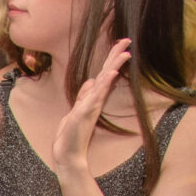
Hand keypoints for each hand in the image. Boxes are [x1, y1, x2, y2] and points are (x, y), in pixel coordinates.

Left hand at [52, 37, 132, 177]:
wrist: (67, 155)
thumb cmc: (71, 135)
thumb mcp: (76, 110)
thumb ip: (84, 96)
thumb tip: (91, 81)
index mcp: (92, 98)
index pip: (104, 74)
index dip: (111, 59)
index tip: (120, 43)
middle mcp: (94, 100)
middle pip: (107, 74)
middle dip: (116, 57)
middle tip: (127, 41)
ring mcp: (91, 106)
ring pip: (105, 83)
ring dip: (113, 67)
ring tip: (124, 54)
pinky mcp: (85, 113)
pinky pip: (96, 96)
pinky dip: (103, 85)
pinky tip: (110, 74)